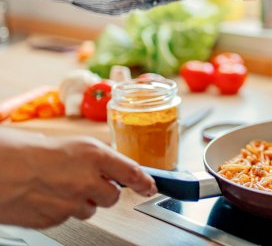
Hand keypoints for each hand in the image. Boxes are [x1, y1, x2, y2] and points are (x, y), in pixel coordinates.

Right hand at [0, 129, 155, 227]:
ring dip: (82, 201)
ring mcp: (71, 202)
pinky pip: (69, 217)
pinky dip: (62, 209)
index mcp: (93, 154)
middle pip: (113, 196)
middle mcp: (87, 179)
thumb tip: (112, 169)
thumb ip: (96, 158)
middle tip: (85, 181)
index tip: (151, 187)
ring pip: (91, 209)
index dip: (145, 182)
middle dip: (104, 191)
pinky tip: (47, 196)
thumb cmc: (27, 151)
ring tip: (58, 186)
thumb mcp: (72, 145)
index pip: (131, 172)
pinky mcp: (55, 219)